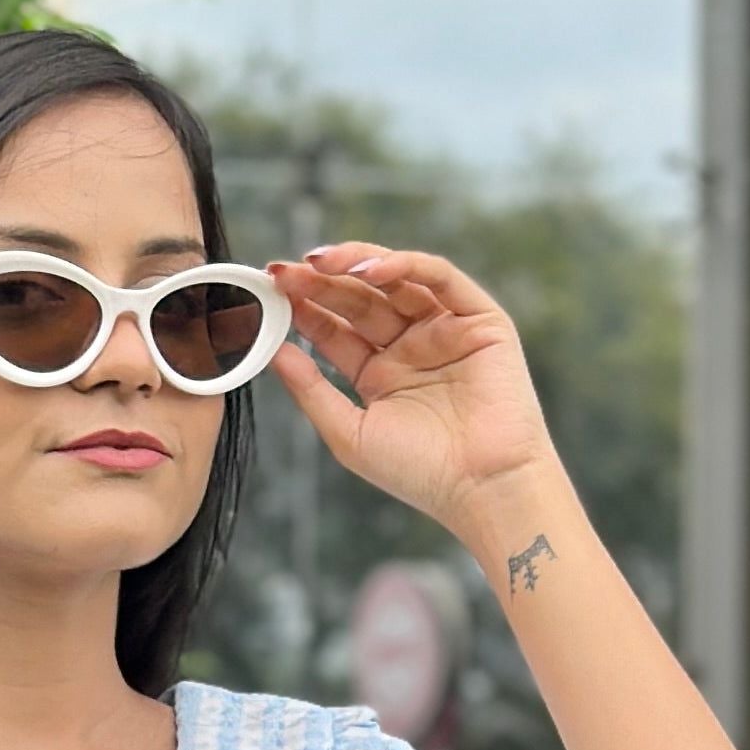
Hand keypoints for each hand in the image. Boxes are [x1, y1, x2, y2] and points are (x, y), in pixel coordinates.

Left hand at [266, 244, 563, 548]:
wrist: (481, 488)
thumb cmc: (419, 472)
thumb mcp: (349, 432)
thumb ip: (311, 390)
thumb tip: (274, 352)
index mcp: (380, 373)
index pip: (334, 328)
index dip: (302, 307)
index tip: (269, 292)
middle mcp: (411, 347)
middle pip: (359, 300)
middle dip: (320, 281)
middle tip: (283, 271)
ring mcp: (444, 330)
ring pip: (396, 280)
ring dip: (356, 264)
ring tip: (318, 262)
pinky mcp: (480, 319)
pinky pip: (440, 278)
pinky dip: (405, 266)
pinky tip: (369, 270)